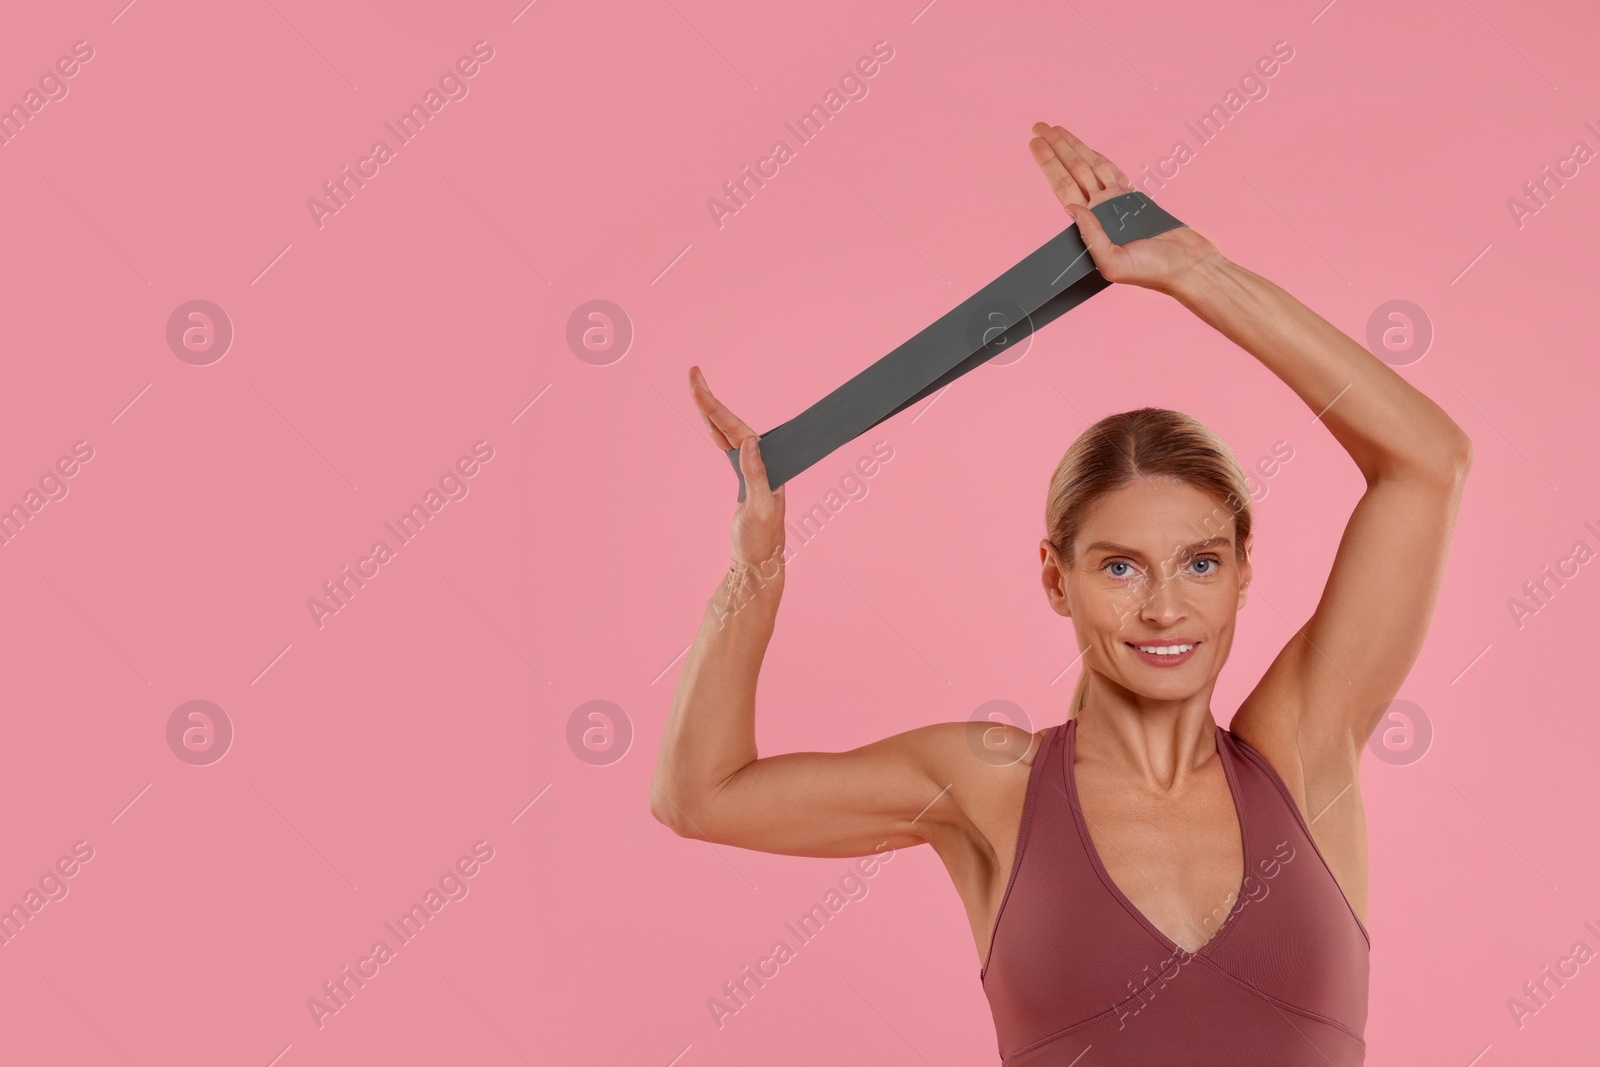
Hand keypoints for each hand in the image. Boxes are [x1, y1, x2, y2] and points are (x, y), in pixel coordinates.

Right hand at [688, 365, 785, 573]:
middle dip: (711, 398)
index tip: (699, 387)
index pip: (737, 429)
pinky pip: (726, 446)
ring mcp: (751, 467)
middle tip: (693, 372)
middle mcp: (761, 461)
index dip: (716, 408)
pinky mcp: (743, 477)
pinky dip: (715, 430)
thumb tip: (752, 443)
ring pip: (726, 431)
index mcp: (765, 465)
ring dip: (712, 410)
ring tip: (696, 386)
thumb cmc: (761, 542)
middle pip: (731, 422)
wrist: (758, 564)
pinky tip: (709, 419)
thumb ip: (757, 478)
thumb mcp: (760, 512)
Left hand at [1028, 122, 1221, 294]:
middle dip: (1055, 148)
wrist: (1188, 267)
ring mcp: (1117, 203)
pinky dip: (1100, 159)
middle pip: (1073, 171)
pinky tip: (1088, 150)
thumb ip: (1091, 237)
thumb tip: (1071, 208)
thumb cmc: (1153, 272)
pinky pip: (1114, 173)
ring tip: (1055, 130)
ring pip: (1091, 167)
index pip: (1063, 188)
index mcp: (1091, 226)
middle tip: (1038, 126)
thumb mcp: (1112, 263)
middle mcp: (1101, 211)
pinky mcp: (1136, 200)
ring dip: (1073, 148)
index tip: (1036, 143)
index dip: (1049, 164)